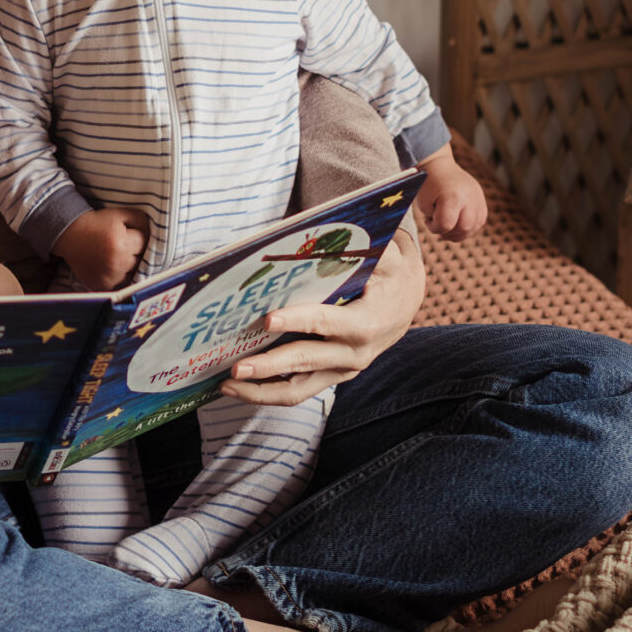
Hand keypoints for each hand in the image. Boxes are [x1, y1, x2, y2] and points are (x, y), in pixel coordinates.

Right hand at [54, 206, 150, 290]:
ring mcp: (108, 278)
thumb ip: (142, 221)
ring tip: (115, 256)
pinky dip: (118, 277)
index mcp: (122, 244)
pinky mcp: (100, 286)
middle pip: (139, 261)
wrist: (71, 234)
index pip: (144, 244)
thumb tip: (155, 234)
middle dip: (133, 253)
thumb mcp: (121, 214)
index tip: (128, 235)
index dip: (138, 238)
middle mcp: (116, 263)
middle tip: (121, 245)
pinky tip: (110, 266)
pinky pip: (119, 284)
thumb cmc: (98, 222)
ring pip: (131, 274)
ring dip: (127, 267)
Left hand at [218, 227, 424, 405]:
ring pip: (298, 389)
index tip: (268, 319)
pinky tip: (238, 386)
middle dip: (268, 366)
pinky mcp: (330, 376)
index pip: (325, 322)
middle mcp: (353, 354)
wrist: (405, 303)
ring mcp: (341, 370)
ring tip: (226, 384)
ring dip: (260, 391)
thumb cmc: (388, 274)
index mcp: (365, 323)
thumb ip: (361, 251)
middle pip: (305, 363)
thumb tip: (322, 239)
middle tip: (234, 366)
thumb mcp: (386, 257)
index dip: (296, 320)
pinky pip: (298, 390)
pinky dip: (267, 392)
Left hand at [416, 154, 488, 241]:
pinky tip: (457, 222)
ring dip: (460, 231)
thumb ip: (437, 221)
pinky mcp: (481, 197)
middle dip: (450, 233)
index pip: (446, 225)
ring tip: (448, 225)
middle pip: (464, 228)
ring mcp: (478, 196)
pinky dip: (469, 225)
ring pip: (475, 226)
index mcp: (453, 196)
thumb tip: (448, 234)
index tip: (428, 220)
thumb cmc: (427, 185)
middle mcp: (469, 196)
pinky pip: (480, 219)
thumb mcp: (424, 204)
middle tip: (440, 227)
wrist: (437, 165)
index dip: (434, 228)